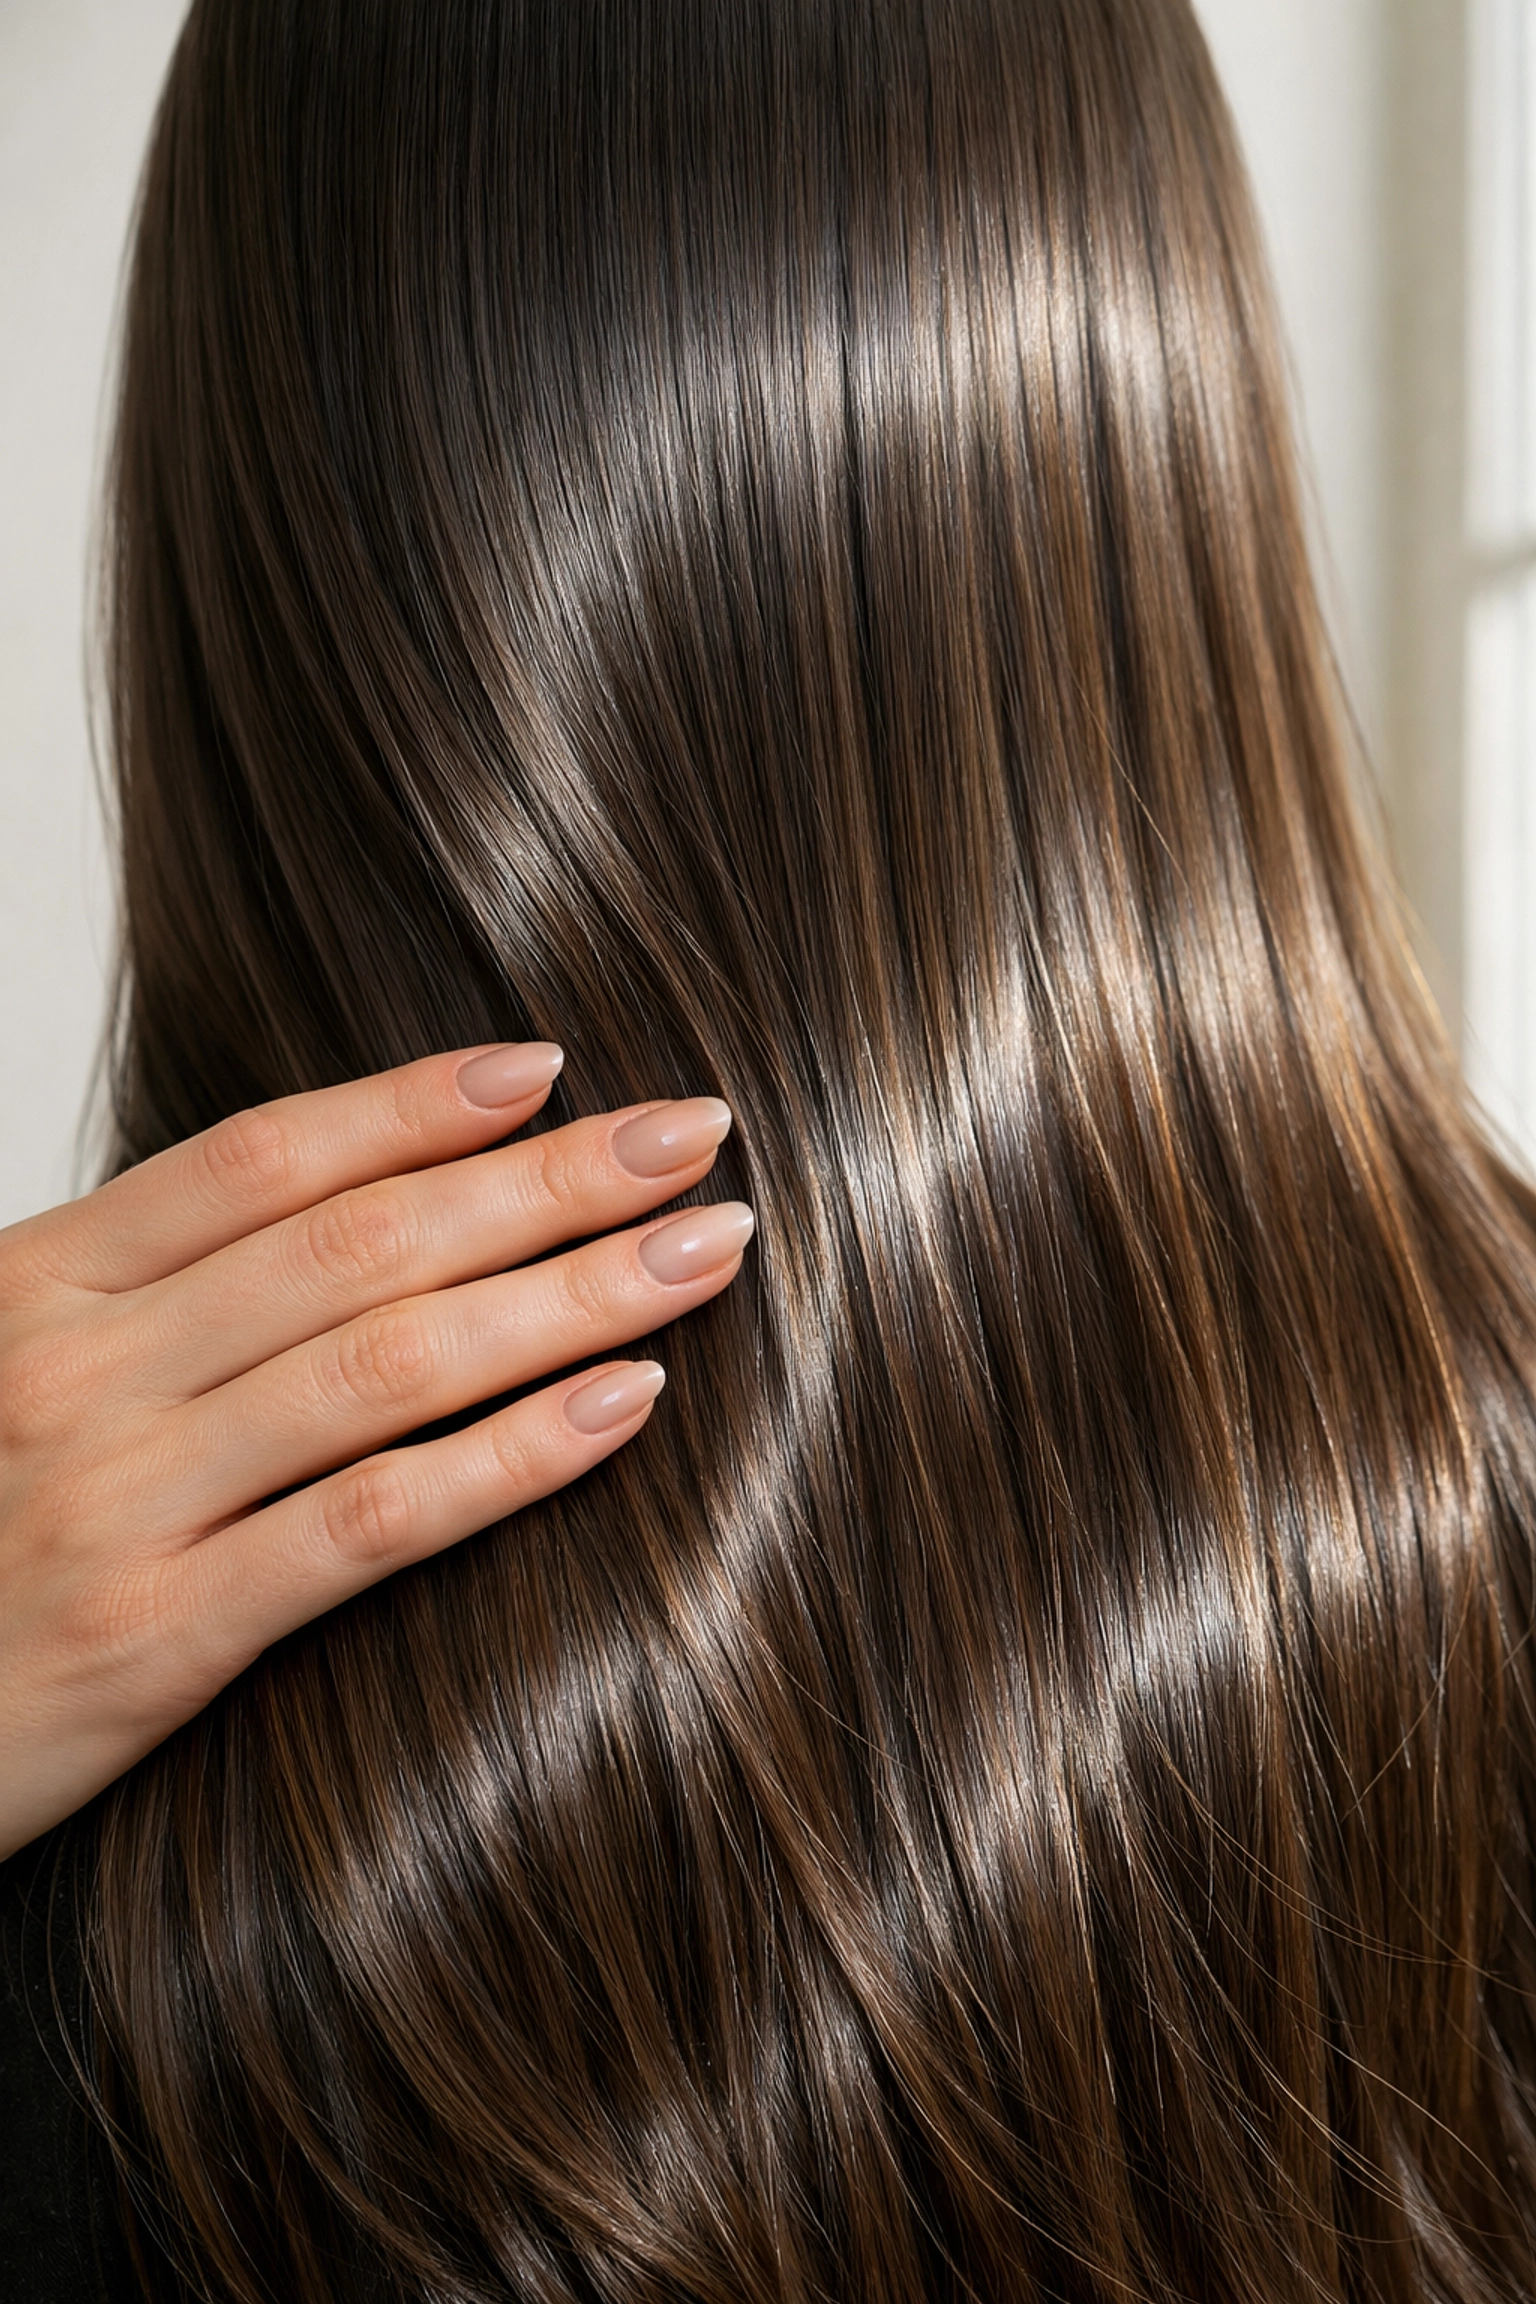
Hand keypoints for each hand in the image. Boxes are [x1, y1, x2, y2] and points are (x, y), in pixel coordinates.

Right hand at [0, 1043, 751, 1857]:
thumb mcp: (6, 1374)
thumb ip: (149, 1301)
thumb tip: (342, 1215)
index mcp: (41, 1283)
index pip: (263, 1158)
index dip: (415, 1101)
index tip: (552, 1063)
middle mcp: (78, 1368)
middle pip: (359, 1240)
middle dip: (546, 1179)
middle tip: (692, 1133)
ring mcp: (114, 1499)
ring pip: (387, 1362)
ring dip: (568, 1294)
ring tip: (703, 1250)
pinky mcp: (151, 1638)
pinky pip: (366, 1523)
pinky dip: (508, 1458)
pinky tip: (623, 1404)